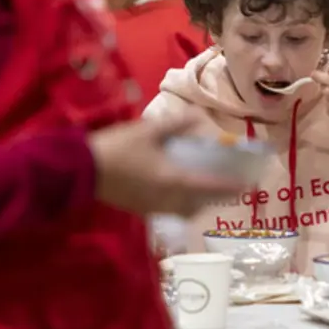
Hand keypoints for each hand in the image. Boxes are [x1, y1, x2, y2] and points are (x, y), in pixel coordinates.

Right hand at [88, 114, 244, 216]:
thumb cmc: (117, 148)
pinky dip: (180, 203)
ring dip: (198, 202)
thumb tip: (198, 118)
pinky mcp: (140, 209)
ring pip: (184, 210)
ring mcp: (152, 208)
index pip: (210, 187)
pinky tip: (177, 189)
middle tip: (227, 185)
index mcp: (173, 181)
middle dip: (216, 197)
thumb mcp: (148, 130)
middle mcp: (167, 200)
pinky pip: (169, 210)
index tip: (247, 185)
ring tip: (204, 187)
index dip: (230, 187)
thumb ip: (176, 125)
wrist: (81, 171)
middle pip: (200, 204)